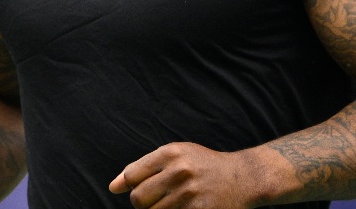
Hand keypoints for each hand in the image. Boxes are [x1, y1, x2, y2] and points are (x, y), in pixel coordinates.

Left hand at [108, 142, 257, 207]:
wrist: (242, 177)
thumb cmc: (202, 165)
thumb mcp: (175, 156)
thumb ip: (142, 168)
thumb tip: (113, 187)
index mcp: (171, 153)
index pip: (132, 176)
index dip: (132, 186)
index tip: (144, 188)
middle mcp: (179, 171)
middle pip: (138, 198)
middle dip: (142, 203)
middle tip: (157, 200)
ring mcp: (189, 193)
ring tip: (173, 203)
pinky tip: (183, 208)